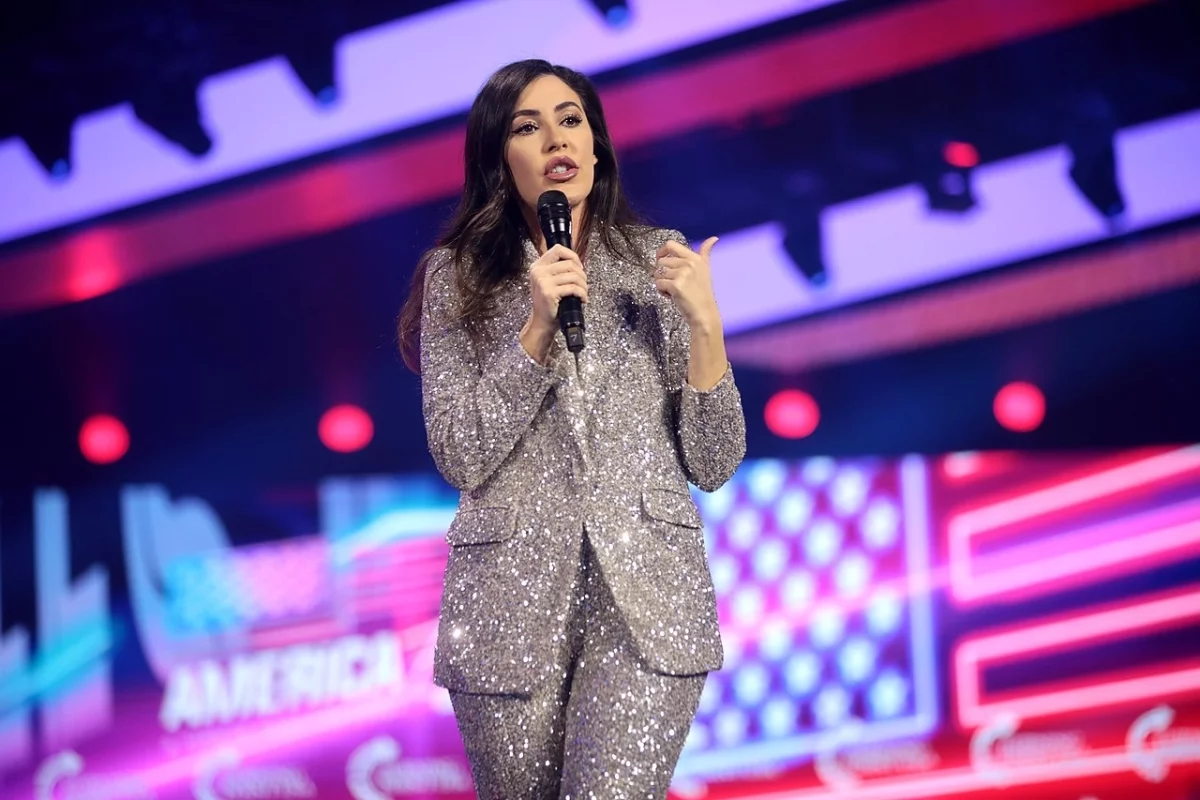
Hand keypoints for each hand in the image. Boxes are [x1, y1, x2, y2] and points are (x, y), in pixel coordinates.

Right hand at [521, 244, 586, 362]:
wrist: (542, 323)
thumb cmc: (549, 303)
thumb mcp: (548, 282)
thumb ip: (558, 270)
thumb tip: (577, 263)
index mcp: (538, 266)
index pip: (558, 249)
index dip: (573, 256)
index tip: (579, 267)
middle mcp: (538, 271)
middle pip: (569, 263)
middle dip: (582, 275)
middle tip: (583, 284)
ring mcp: (543, 282)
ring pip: (574, 276)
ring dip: (584, 286)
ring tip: (583, 293)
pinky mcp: (549, 292)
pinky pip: (573, 288)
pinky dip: (582, 294)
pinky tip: (582, 299)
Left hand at [654, 237, 720, 331]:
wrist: (704, 313)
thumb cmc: (703, 293)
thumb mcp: (705, 269)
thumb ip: (705, 252)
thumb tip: (714, 238)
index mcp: (694, 257)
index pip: (670, 245)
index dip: (661, 252)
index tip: (660, 260)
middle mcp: (689, 263)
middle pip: (661, 262)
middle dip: (663, 274)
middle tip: (674, 283)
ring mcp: (682, 273)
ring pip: (657, 273)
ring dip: (662, 283)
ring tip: (674, 290)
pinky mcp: (676, 285)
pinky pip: (658, 284)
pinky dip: (662, 291)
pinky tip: (673, 296)